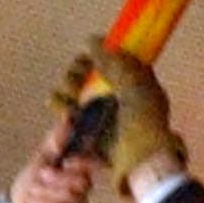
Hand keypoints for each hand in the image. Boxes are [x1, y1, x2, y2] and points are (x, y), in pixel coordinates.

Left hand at [7, 124, 96, 202]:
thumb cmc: (31, 180)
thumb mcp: (41, 156)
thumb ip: (55, 139)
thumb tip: (68, 117)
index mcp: (78, 168)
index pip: (95, 162)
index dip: (84, 162)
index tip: (66, 161)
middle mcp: (83, 185)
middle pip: (81, 180)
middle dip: (57, 178)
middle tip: (40, 176)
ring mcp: (78, 202)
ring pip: (71, 195)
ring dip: (46, 192)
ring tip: (33, 192)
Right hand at [59, 37, 185, 193]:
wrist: (140, 163)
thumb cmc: (143, 123)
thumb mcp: (133, 84)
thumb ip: (111, 61)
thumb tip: (91, 40)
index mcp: (134, 81)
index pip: (108, 58)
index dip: (94, 55)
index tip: (86, 58)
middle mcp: (117, 95)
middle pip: (87, 73)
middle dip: (76, 73)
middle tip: (75, 83)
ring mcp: (101, 113)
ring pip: (74, 91)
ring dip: (65, 89)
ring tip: (67, 98)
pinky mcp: (87, 131)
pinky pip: (67, 113)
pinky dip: (59, 106)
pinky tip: (60, 107)